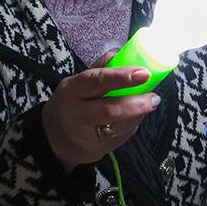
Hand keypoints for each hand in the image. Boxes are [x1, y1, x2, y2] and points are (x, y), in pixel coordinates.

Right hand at [42, 51, 160, 169]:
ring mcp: (86, 136)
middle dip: (137, 103)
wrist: (52, 139)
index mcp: (72, 90)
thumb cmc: (71, 104)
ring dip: (138, 115)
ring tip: (148, 104)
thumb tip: (123, 53)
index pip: (97, 81)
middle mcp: (76, 114)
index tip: (143, 73)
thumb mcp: (77, 83)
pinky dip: (132, 125)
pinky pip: (121, 138)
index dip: (121, 77)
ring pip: (119, 126)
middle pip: (110, 110)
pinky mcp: (96, 151)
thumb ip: (100, 69)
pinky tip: (133, 118)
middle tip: (154, 97)